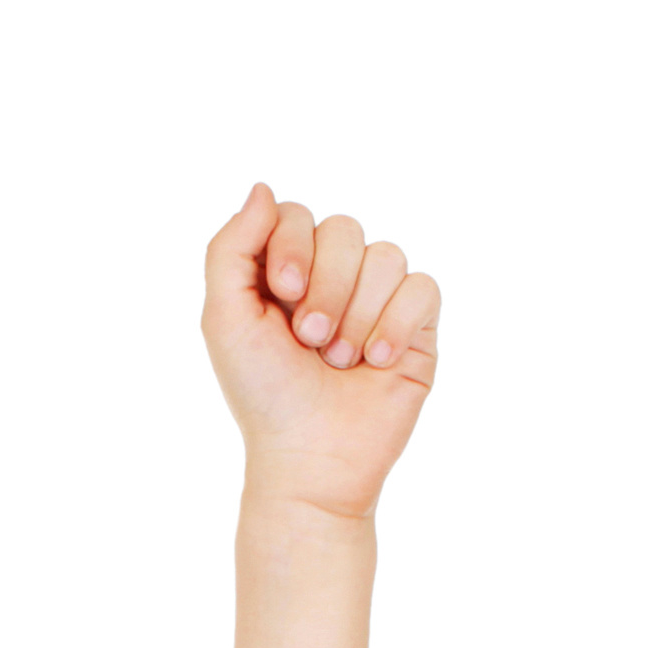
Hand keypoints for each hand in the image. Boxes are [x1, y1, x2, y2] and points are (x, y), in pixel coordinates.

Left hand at [202, 186, 441, 523]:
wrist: (311, 460)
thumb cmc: (264, 395)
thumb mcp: (225, 318)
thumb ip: (230, 247)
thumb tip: (263, 188)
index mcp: (287, 267)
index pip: (297, 214)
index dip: (292, 246)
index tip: (282, 294)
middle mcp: (335, 277)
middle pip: (345, 229)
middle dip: (326, 286)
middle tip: (310, 339)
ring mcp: (379, 300)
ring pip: (386, 256)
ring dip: (358, 314)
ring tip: (340, 360)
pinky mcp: (416, 328)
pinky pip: (422, 288)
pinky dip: (395, 323)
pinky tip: (376, 362)